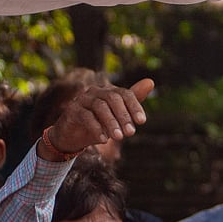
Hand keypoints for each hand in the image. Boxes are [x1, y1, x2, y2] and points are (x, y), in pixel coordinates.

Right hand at [39, 77, 153, 160]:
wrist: (71, 137)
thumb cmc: (98, 125)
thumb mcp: (116, 116)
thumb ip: (132, 102)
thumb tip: (150, 81)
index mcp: (108, 91)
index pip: (125, 93)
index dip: (135, 106)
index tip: (142, 122)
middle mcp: (95, 91)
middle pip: (113, 98)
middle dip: (124, 116)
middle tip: (131, 133)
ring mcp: (82, 99)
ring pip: (100, 107)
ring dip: (111, 123)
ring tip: (119, 137)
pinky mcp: (72, 110)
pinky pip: (86, 117)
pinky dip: (96, 128)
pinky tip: (103, 140)